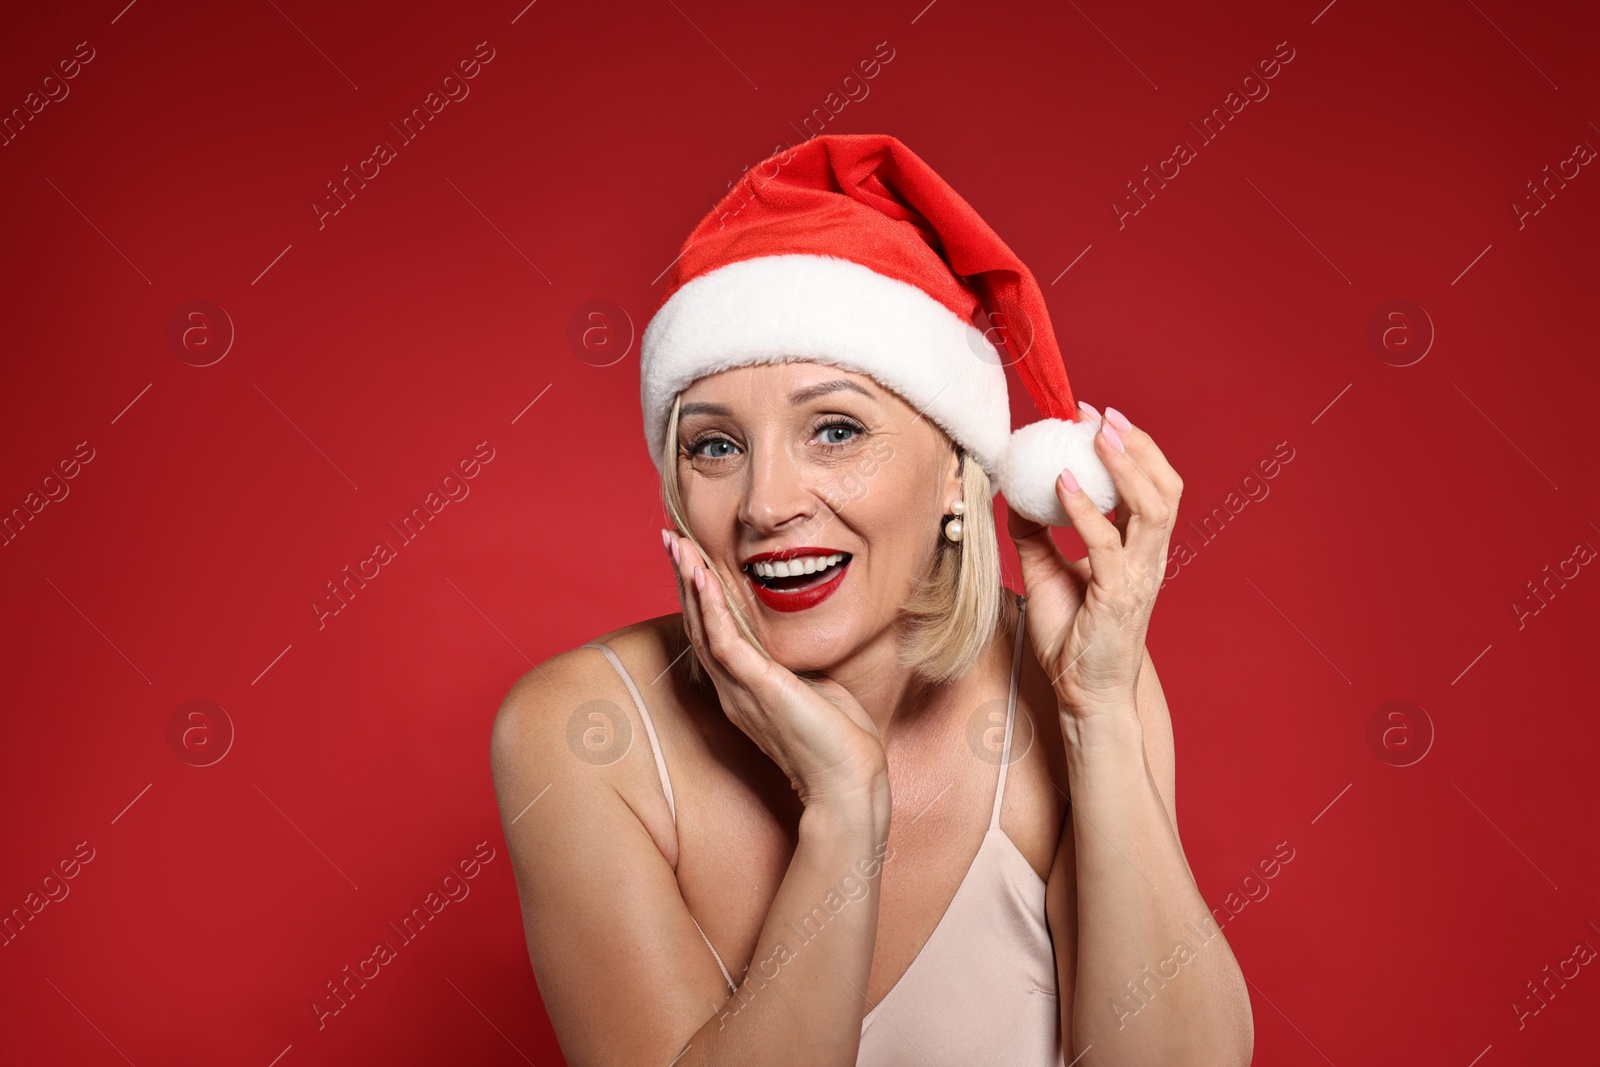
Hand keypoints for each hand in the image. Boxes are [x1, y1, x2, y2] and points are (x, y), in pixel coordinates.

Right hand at [663, 531, 888, 808]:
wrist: (849, 782)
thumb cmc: (841, 742)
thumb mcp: (817, 691)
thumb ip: (799, 670)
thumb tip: (803, 654)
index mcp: (745, 688)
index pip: (714, 632)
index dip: (699, 594)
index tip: (691, 557)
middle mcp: (733, 688)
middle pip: (698, 623)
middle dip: (684, 578)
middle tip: (670, 537)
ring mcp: (740, 689)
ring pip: (703, 626)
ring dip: (688, 582)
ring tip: (677, 544)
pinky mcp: (756, 688)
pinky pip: (723, 640)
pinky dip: (710, 606)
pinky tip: (702, 575)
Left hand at [1006, 407, 1182, 724]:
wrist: (1083, 693)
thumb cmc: (1072, 637)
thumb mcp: (1046, 572)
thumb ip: (1035, 533)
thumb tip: (1014, 494)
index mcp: (1139, 550)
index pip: (1151, 488)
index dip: (1131, 449)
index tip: (1097, 417)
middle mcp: (1148, 558)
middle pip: (1165, 487)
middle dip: (1136, 445)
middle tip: (1100, 414)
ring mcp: (1139, 576)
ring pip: (1151, 508)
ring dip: (1124, 467)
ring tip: (1095, 436)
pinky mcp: (1119, 595)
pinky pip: (1106, 543)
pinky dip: (1085, 510)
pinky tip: (1061, 485)